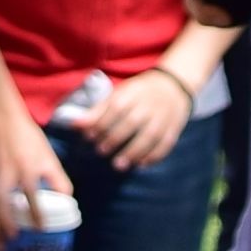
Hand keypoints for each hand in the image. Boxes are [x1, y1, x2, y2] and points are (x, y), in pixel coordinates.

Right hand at [0, 107, 72, 243]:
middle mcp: (6, 173)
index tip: (41, 229)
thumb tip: (67, 202)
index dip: (36, 213)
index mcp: (26, 167)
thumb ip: (58, 180)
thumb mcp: (48, 156)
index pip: (31, 194)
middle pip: (1, 202)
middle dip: (5, 224)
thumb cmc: (27, 138)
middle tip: (13, 241)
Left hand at [74, 69, 192, 169]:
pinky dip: (154, 156)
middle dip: (115, 138)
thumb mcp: (119, 94)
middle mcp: (149, 104)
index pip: (116, 107)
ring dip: (134, 152)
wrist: (174, 85)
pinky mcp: (174, 128)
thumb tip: (75, 125)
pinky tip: (141, 164)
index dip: (102, 123)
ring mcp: (164, 116)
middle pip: (132, 122)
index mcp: (133, 93)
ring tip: (118, 165)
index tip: (90, 137)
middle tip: (101, 152)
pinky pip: (166, 143)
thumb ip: (98, 111)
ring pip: (150, 135)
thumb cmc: (139, 92)